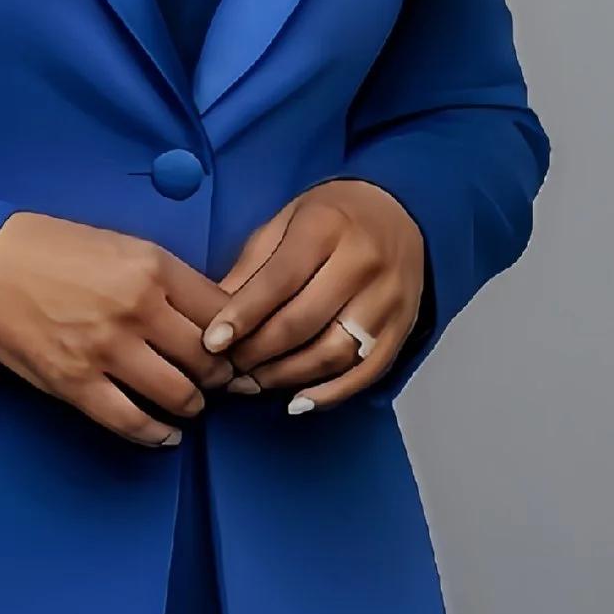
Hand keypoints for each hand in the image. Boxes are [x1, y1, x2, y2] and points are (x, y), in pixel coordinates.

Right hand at [0, 210, 235, 447]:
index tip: (236, 349)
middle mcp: (137, 309)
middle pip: (208, 360)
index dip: (238, 338)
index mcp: (153, 267)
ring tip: (189, 403)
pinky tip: (166, 435)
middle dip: (220, 377)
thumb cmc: (51, 251)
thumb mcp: (122, 246)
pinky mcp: (76, 384)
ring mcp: (106, 350)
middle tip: (216, 381)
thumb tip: (212, 318)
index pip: (224, 314)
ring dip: (192, 406)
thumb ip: (168, 280)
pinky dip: (157, 435)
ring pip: (179, 396)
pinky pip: (132, 423)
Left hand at [202, 179, 426, 410]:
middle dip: (258, 353)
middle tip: (228, 369)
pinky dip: (330, 393)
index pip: (279, 281)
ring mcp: (388, 298)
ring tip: (253, 383)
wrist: (397, 212)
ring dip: (287, 377)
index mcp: (327, 227)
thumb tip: (210, 317)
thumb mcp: (283, 224)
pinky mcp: (403, 326)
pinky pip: (366, 372)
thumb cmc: (329, 219)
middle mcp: (363, 262)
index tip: (212, 343)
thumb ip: (251, 269)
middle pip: (303, 323)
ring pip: (334, 354)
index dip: (242, 316)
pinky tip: (298, 401)